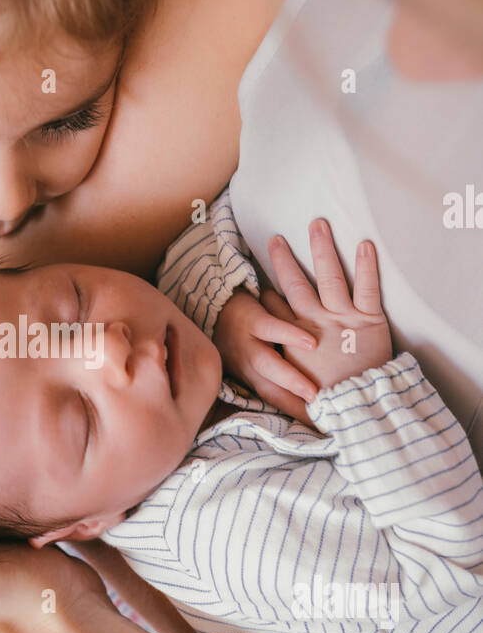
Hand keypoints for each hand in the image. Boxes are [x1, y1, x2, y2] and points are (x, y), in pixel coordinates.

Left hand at [213, 289, 318, 420]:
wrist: (213, 301)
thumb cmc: (242, 333)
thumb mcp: (253, 358)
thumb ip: (277, 372)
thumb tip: (313, 390)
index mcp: (251, 377)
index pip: (275, 401)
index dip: (296, 415)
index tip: (321, 430)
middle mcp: (248, 365)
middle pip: (270, 391)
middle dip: (293, 407)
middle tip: (320, 421)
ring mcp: (248, 342)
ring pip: (267, 364)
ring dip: (290, 380)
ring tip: (313, 393)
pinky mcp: (252, 319)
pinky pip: (271, 328)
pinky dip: (290, 335)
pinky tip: (311, 343)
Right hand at [266, 220, 391, 394]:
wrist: (357, 407)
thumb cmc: (329, 395)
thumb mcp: (297, 378)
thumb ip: (289, 355)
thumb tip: (280, 341)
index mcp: (297, 338)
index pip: (275, 307)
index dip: (267, 291)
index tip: (262, 270)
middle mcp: (315, 325)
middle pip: (295, 285)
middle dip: (284, 260)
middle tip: (276, 239)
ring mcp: (342, 320)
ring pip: (328, 278)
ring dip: (322, 249)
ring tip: (317, 225)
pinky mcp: (369, 321)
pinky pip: (367, 288)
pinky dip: (366, 266)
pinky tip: (364, 245)